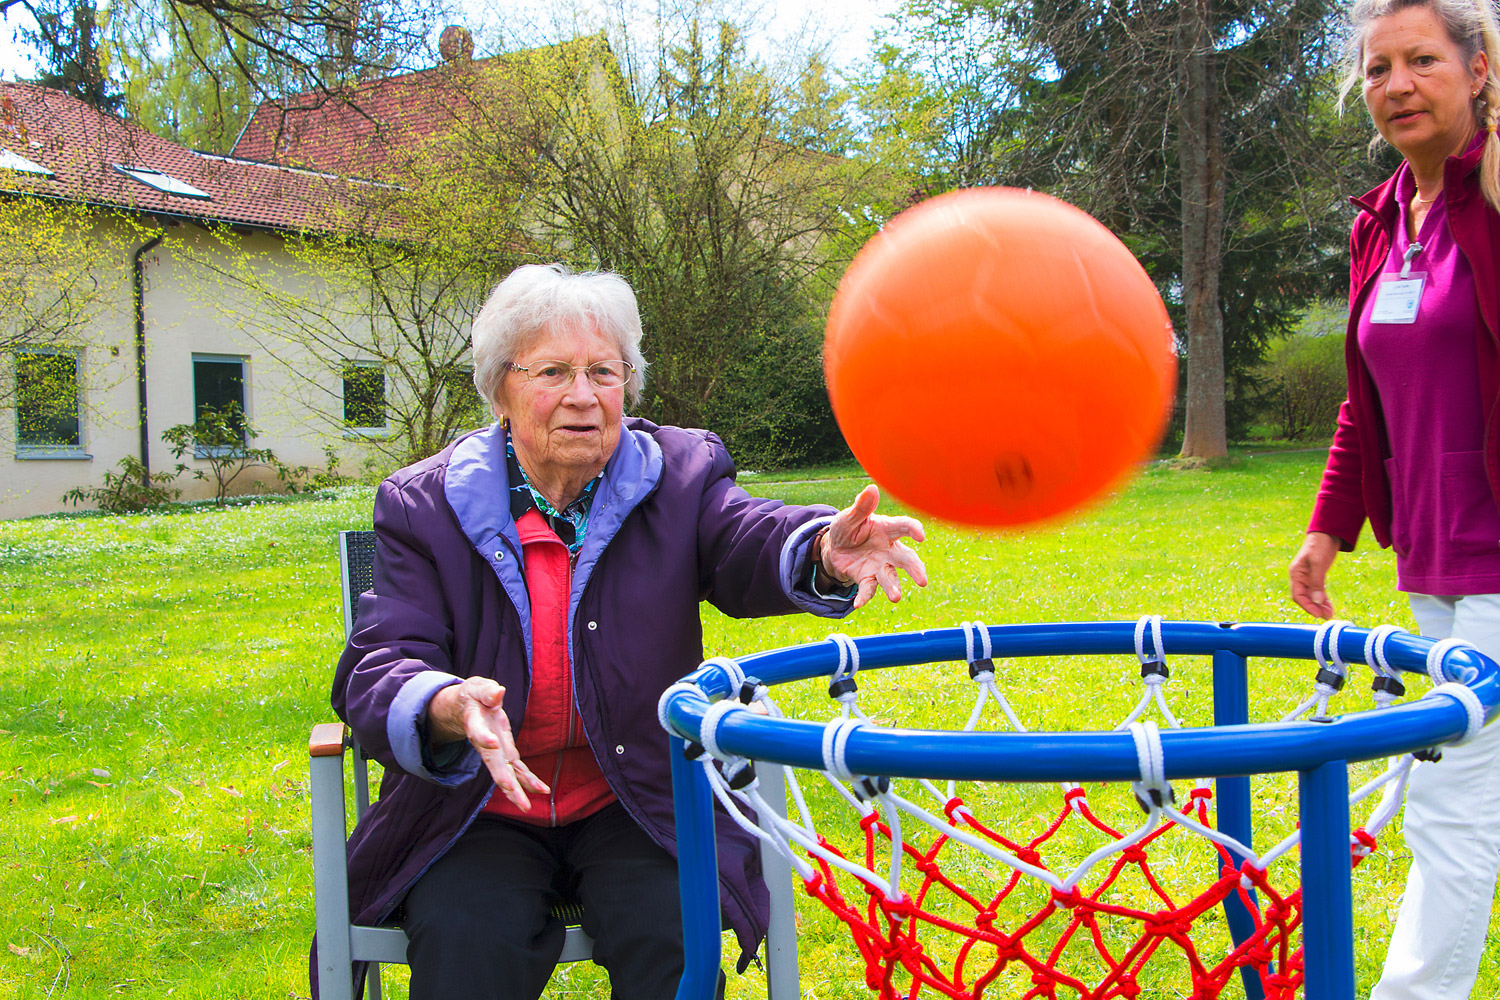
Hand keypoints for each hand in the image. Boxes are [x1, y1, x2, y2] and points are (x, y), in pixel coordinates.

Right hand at [428, 677, 549, 808]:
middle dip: (503, 779)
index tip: (491, 742)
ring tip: (527, 806)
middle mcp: (485, 743)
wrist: (469, 708)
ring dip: (516, 791)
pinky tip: (542, 790)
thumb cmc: (475, 696)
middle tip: (512, 792)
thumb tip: (498, 692)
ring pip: (505, 774)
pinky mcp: (506, 753)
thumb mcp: (478, 687)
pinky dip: (529, 781)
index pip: (478, 732)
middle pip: (493, 763)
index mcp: (475, 723)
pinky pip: (518, 770)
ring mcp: (496, 752)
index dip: (484, 737)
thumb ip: (487, 691)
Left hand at [819, 484, 927, 609]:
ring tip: (895, 597)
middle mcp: (889, 549)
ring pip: (890, 577)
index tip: (920, 535)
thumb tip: (871, 488)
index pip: (904, 527)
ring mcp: (879, 565)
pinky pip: (868, 589)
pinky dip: (864, 597)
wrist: (834, 547)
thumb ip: (861, 506)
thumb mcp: (848, 516)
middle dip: (915, 569)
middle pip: (906, 558)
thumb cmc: (847, 527)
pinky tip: (858, 604)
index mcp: (887, 529)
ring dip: (893, 587)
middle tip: (922, 581)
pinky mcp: (867, 578)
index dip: (914, 529)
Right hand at [1289, 532, 1338, 619]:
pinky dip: (1322, 599)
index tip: (1318, 614)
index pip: (1297, 595)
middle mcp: (1300, 577)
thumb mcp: (1318, 563)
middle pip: (1304, 598)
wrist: (1327, 534)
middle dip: (1314, 608)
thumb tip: (1318, 601)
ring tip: (1330, 614)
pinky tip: (1329, 605)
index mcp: (1296, 574)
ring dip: (1319, 606)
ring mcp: (1307, 578)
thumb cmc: (1320, 546)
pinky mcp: (1316, 577)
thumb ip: (1317, 582)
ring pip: (1311, 596)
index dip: (1307, 606)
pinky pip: (1317, 592)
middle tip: (1326, 616)